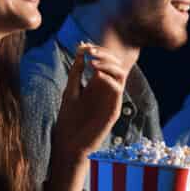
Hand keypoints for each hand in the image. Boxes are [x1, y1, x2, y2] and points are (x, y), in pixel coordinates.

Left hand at [47, 45, 128, 190]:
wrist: (69, 143)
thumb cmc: (68, 119)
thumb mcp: (70, 90)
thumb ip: (76, 72)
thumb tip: (81, 49)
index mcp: (96, 84)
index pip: (104, 61)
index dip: (98, 51)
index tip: (85, 46)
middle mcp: (106, 90)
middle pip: (115, 64)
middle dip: (104, 54)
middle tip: (90, 52)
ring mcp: (111, 99)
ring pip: (121, 74)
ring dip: (108, 65)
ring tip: (93, 64)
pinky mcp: (113, 110)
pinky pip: (118, 90)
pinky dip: (109, 79)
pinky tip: (97, 76)